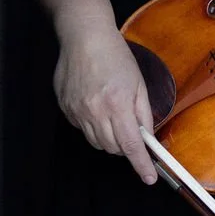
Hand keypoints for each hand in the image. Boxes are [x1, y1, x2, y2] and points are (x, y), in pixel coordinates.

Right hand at [53, 19, 157, 184]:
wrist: (84, 37)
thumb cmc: (114, 55)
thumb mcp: (138, 82)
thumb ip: (143, 112)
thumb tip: (148, 137)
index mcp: (117, 104)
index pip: (131, 145)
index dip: (141, 165)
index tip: (149, 178)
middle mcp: (95, 111)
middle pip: (112, 148)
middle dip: (125, 147)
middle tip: (130, 130)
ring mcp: (77, 111)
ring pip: (96, 143)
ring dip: (109, 139)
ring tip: (113, 116)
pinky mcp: (66, 108)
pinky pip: (82, 130)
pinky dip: (93, 127)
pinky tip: (96, 107)